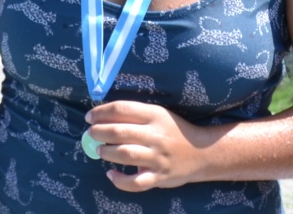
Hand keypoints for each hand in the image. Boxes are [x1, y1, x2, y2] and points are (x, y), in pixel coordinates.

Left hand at [84, 100, 205, 191]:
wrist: (202, 152)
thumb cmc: (175, 131)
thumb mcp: (160, 115)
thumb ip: (136, 115)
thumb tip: (103, 116)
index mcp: (155, 115)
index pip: (122, 109)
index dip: (101, 112)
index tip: (90, 117)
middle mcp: (155, 135)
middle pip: (120, 131)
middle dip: (99, 132)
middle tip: (91, 133)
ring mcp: (157, 158)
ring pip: (125, 154)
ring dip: (106, 152)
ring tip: (99, 150)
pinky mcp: (159, 177)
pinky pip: (135, 183)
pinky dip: (119, 180)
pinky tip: (111, 174)